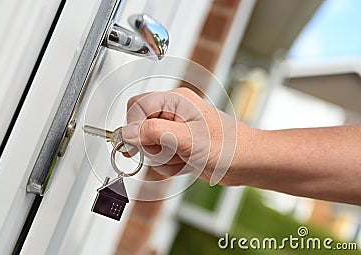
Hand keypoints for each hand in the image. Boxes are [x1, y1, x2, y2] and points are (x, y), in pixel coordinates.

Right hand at [122, 87, 240, 184]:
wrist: (245, 163)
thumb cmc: (227, 146)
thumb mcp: (187, 139)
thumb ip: (154, 132)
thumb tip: (127, 132)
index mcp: (175, 100)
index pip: (137, 105)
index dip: (133, 125)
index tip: (138, 143)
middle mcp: (172, 113)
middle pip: (139, 128)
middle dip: (151, 146)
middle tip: (170, 150)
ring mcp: (174, 130)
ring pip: (148, 146)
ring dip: (163, 159)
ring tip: (183, 157)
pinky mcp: (177, 145)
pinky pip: (159, 157)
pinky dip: (169, 166)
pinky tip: (186, 163)